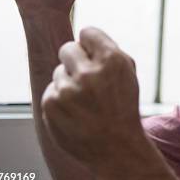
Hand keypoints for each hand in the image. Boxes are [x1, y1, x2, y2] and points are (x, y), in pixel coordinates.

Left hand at [41, 27, 142, 167]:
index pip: (88, 32)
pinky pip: (51, 90)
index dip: (91, 44)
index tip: (94, 55)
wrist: (116, 147)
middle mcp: (89, 72)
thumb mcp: (128, 74)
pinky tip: (75, 113)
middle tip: (86, 78)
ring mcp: (68, 89)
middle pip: (67, 48)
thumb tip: (84, 36)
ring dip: (69, 82)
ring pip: (58, 71)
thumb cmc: (123, 107)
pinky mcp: (51, 105)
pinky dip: (60, 100)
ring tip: (85, 101)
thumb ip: (108, 51)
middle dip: (75, 60)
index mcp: (112, 60)